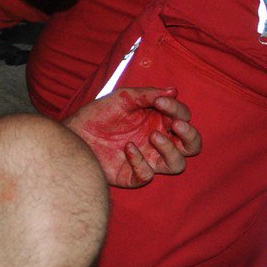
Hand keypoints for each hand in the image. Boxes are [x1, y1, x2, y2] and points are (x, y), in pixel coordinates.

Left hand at [65, 86, 201, 188]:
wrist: (75, 131)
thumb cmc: (99, 114)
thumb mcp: (123, 98)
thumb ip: (147, 94)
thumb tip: (174, 91)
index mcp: (159, 121)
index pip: (184, 118)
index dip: (178, 110)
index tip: (160, 101)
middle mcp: (158, 142)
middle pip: (191, 146)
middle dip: (190, 136)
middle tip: (177, 125)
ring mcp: (147, 159)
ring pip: (177, 165)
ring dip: (171, 151)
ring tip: (153, 136)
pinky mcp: (132, 175)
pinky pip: (147, 176)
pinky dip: (141, 163)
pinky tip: (127, 148)